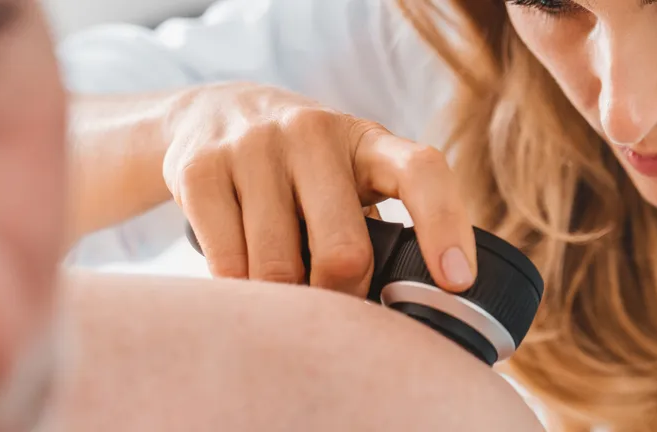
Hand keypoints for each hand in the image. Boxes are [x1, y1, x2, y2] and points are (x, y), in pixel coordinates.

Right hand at [163, 82, 476, 295]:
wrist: (214, 112)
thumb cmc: (299, 164)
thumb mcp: (346, 174)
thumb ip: (376, 224)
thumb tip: (402, 315)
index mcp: (365, 141)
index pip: (421, 172)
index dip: (445, 226)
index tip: (456, 282)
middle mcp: (312, 134)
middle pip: (344, 250)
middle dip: (342, 298)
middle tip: (334, 311)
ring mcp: (253, 147)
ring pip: (277, 269)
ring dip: (285, 302)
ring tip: (285, 295)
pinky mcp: (201, 170)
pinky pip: (227, 264)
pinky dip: (241, 291)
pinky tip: (245, 284)